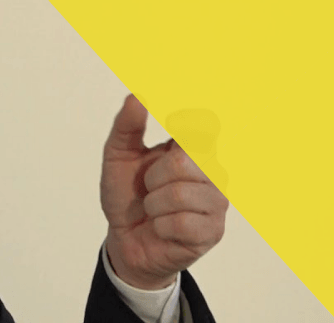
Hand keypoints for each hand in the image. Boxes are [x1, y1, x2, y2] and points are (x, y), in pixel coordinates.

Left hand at [101, 95, 227, 289]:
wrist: (123, 238)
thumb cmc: (126, 194)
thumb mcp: (117, 156)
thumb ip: (127, 125)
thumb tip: (137, 96)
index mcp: (190, 148)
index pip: (206, 124)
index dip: (188, 122)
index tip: (171, 124)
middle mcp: (211, 171)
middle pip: (185, 160)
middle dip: (153, 175)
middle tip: (149, 186)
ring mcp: (215, 202)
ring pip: (180, 193)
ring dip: (153, 203)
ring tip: (154, 208)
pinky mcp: (212, 231)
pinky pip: (181, 222)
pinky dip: (160, 225)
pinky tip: (161, 227)